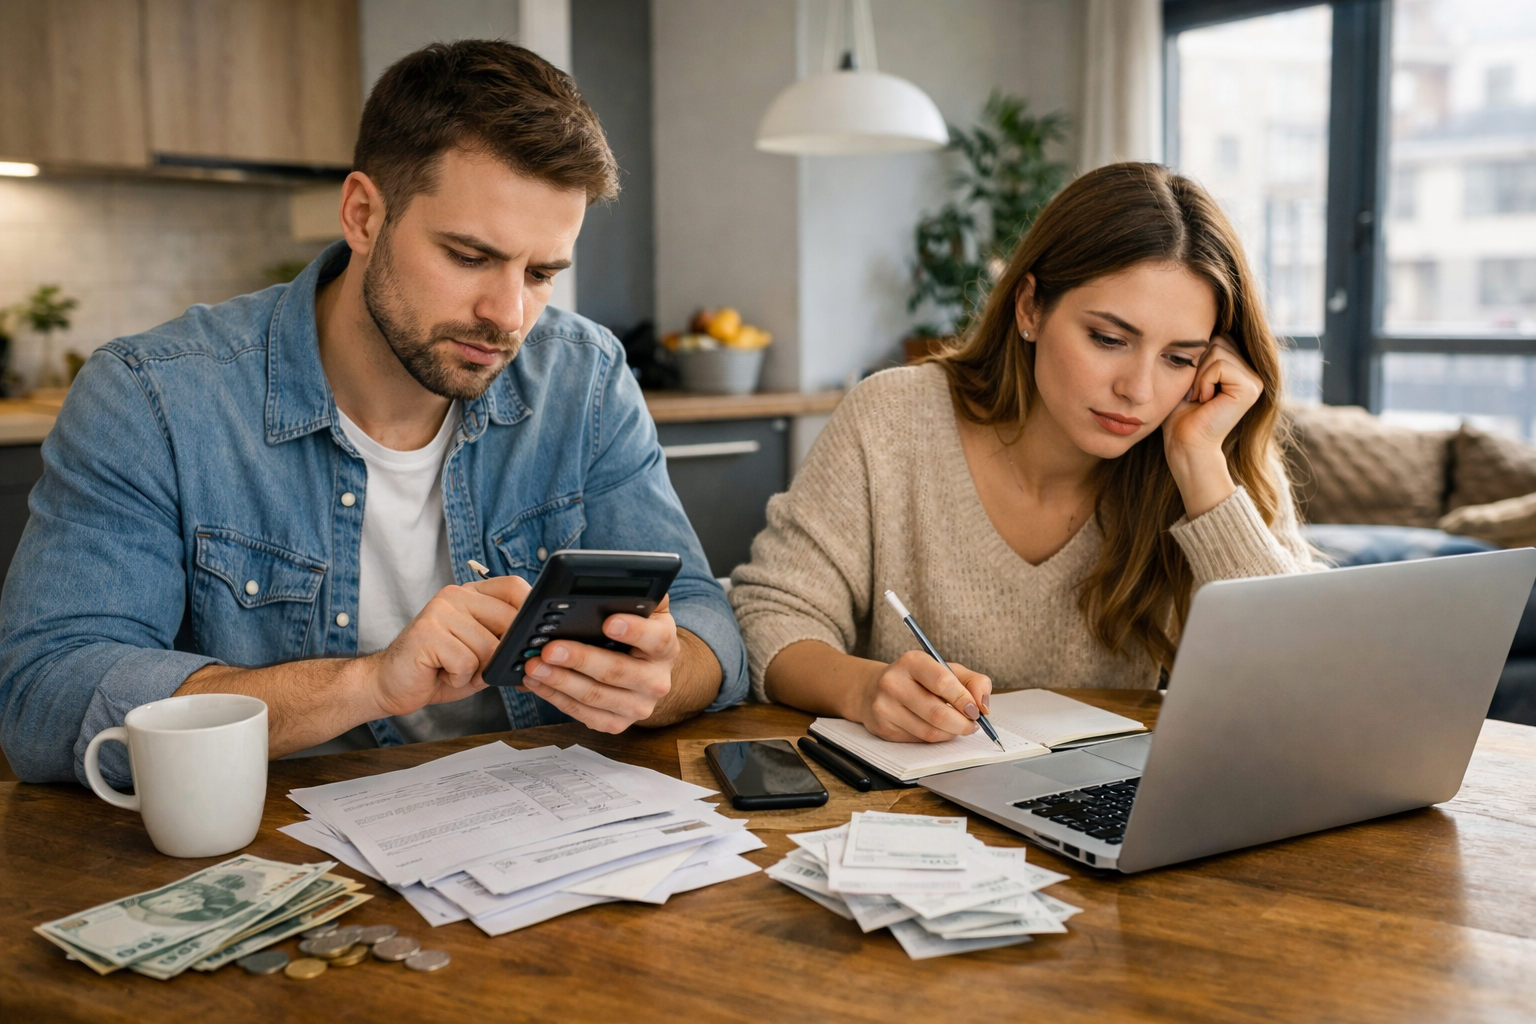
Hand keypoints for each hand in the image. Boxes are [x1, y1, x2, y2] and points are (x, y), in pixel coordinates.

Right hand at [367, 575, 528, 716]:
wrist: (390, 683)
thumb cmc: (438, 669)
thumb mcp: (481, 655)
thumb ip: (505, 645)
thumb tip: (541, 650)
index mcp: (471, 594)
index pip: (513, 587)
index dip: (530, 613)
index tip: (533, 639)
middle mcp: (455, 595)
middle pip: (507, 620)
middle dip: (502, 655)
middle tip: (480, 669)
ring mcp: (439, 611)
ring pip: (488, 648)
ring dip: (476, 672)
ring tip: (453, 669)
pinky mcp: (427, 633)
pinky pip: (466, 663)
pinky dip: (458, 679)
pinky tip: (440, 673)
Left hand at [519, 597, 678, 732]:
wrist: (647, 672)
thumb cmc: (638, 635)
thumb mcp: (647, 611)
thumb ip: (640, 594)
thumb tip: (622, 578)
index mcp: (666, 647)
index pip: (657, 639)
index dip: (634, 631)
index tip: (609, 622)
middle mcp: (657, 681)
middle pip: (617, 672)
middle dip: (580, 659)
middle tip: (550, 647)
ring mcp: (638, 707)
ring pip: (595, 696)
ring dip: (560, 681)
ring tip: (534, 664)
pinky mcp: (617, 723)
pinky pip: (583, 714)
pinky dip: (556, 698)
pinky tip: (537, 682)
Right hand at [855, 650, 993, 743]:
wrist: (873, 689)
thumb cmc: (918, 679)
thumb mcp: (946, 670)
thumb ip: (973, 682)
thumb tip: (984, 705)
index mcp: (912, 661)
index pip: (942, 681)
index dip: (963, 699)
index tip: (976, 710)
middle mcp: (894, 682)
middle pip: (937, 712)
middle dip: (962, 723)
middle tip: (972, 725)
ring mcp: (885, 706)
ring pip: (929, 731)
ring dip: (950, 733)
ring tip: (956, 727)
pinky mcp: (883, 728)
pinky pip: (918, 740)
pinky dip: (935, 738)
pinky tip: (936, 729)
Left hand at [1160, 335, 1263, 516]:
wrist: (1184, 442)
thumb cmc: (1181, 412)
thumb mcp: (1191, 373)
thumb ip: (1203, 350)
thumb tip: (1206, 321)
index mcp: (1241, 367)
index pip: (1216, 336)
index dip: (1196, 357)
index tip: (1193, 385)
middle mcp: (1253, 372)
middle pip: (1218, 339)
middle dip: (1198, 364)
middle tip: (1196, 392)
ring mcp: (1255, 379)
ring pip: (1217, 350)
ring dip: (1199, 375)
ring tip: (1200, 397)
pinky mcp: (1251, 388)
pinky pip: (1218, 365)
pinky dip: (1203, 381)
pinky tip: (1205, 400)